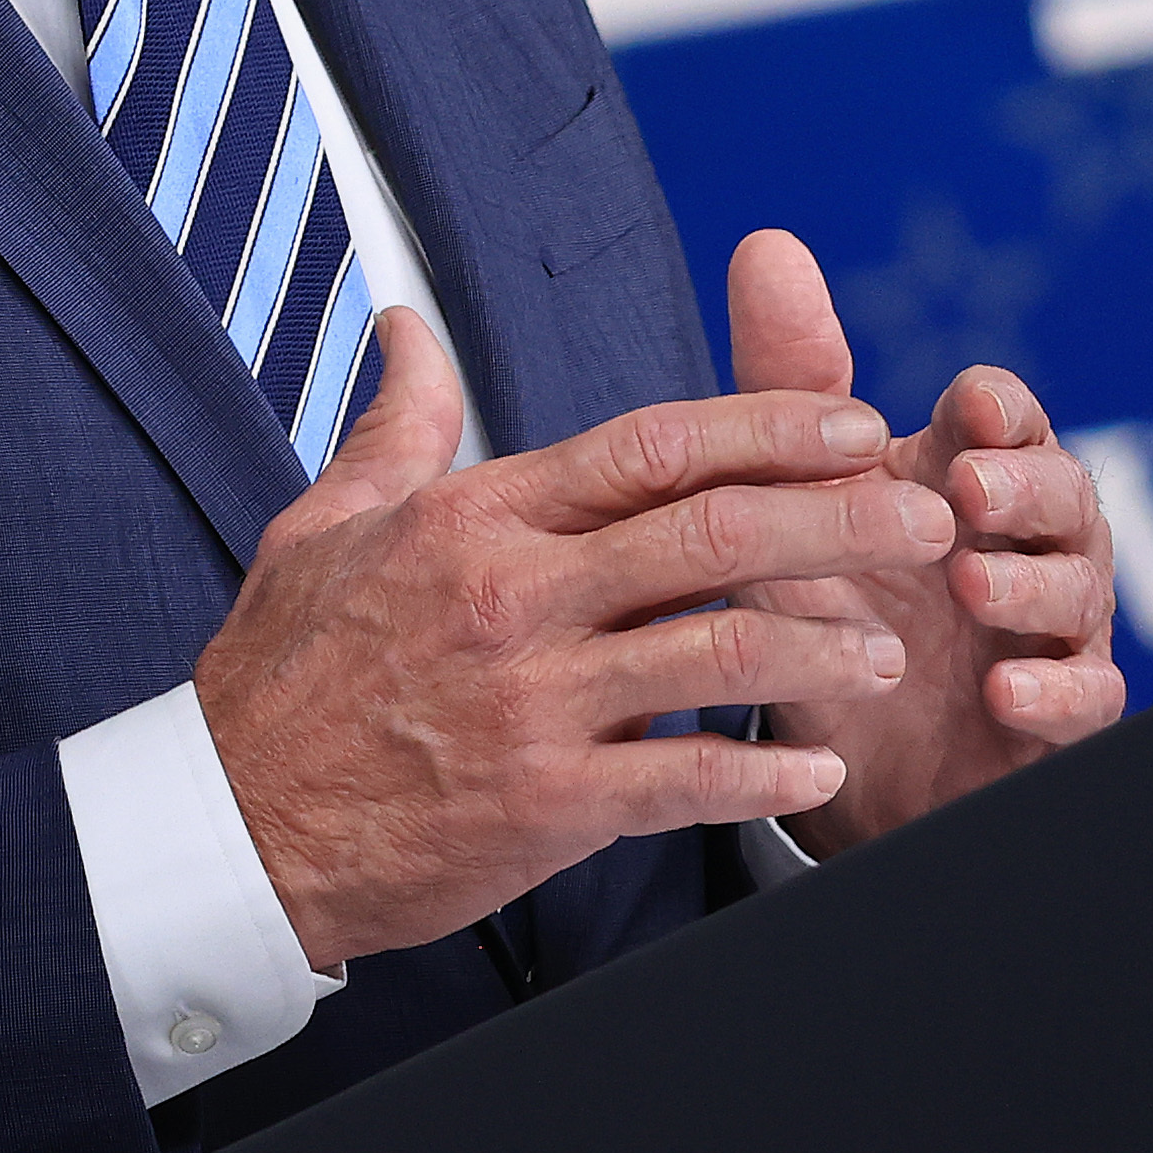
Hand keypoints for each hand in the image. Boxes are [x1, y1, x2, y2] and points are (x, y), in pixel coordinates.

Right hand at [190, 310, 954, 967]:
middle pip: (714, 533)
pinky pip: (682, 781)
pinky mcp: (541, 803)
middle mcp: (514, 597)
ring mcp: (531, 702)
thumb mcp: (326, 524)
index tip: (855, 422)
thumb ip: (394, 422)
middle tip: (926, 516)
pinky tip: (822, 771)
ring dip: (823, 647)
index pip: (654, 444)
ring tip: (890, 648)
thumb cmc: (281, 675)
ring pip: (718, 654)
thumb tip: (409, 323)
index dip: (771, 426)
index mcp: (478, 518)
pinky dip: (762, 777)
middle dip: (842, 517)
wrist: (226, 828)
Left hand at [726, 229, 1124, 853]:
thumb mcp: (800, 498)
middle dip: (1026, 484)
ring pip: (1082, 591)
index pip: (1006, 420)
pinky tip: (1010, 691)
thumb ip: (793, 380)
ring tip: (974, 586)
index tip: (973, 410)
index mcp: (966, 475)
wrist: (844, 762)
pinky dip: (1056, 692)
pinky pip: (1088, 699)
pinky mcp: (1056, 722)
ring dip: (1032, 584)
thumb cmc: (838, 601)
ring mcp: (1048, 632)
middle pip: (1064, 492)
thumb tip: (764, 242)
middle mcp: (1024, 545)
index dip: (999, 410)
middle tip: (972, 487)